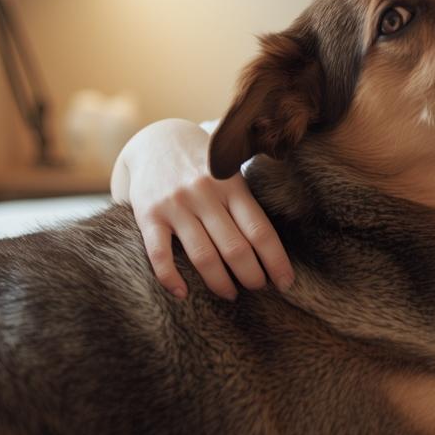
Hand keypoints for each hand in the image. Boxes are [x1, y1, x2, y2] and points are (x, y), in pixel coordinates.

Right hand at [113, 119, 293, 299]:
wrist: (156, 140)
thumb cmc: (204, 165)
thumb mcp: (230, 172)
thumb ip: (246, 202)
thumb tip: (273, 248)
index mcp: (232, 185)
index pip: (260, 230)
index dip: (276, 261)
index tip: (286, 283)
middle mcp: (205, 194)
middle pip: (235, 248)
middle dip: (251, 276)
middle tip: (258, 289)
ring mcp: (176, 205)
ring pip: (203, 256)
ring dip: (220, 283)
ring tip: (230, 294)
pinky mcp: (148, 215)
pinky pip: (159, 256)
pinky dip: (171, 280)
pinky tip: (182, 294)